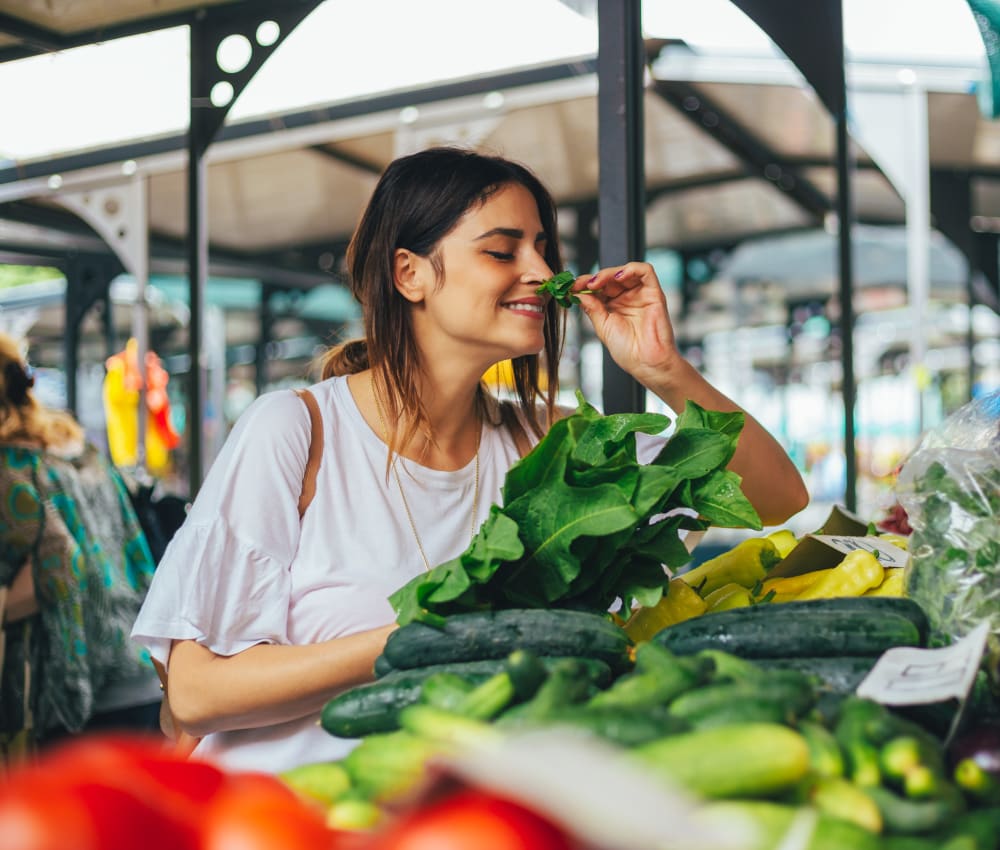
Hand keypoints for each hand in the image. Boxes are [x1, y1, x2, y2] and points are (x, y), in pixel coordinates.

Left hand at [575, 262, 681, 386]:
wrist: (646, 363)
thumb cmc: (628, 351)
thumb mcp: (603, 327)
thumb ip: (592, 308)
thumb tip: (578, 294)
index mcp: (613, 306)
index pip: (598, 288)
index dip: (584, 285)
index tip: (571, 287)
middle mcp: (627, 298)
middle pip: (610, 278)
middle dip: (593, 278)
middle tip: (581, 284)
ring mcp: (640, 294)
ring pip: (625, 271)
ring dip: (608, 273)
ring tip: (596, 283)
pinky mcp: (654, 292)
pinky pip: (645, 271)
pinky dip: (631, 269)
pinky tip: (616, 278)